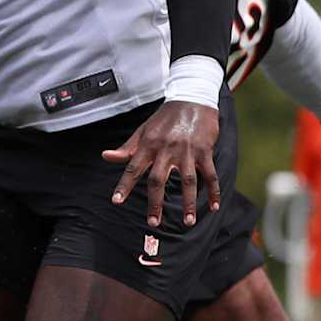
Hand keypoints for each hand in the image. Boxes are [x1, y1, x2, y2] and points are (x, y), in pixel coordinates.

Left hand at [103, 100, 220, 227]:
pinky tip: (214, 206)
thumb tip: (106, 157)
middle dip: (156, 203)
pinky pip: (210, 175)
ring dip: (189, 203)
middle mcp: (167, 149)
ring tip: (189, 221)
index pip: (133, 167)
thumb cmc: (166, 118)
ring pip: (188, 181)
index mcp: (149, 144)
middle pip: (159, 180)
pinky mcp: (205, 151)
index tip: (117, 200)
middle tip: (153, 222)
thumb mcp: (144, 130)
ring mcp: (188, 151)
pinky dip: (213, 191)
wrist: (192, 98)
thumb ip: (127, 148)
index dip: (124, 185)